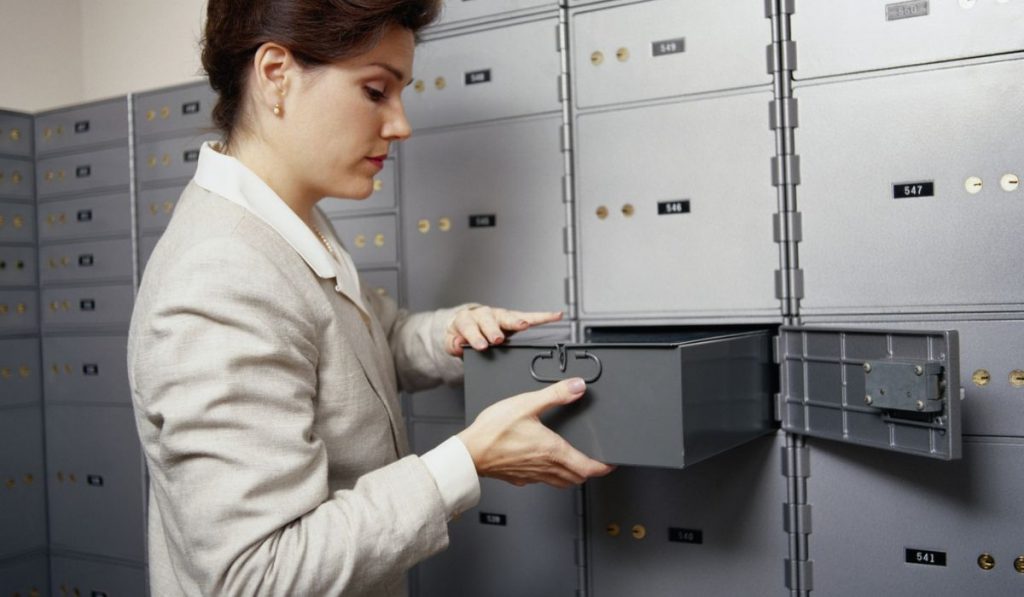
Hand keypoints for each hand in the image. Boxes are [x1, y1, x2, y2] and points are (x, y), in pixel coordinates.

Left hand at [445, 305, 562, 356]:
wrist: (465, 327)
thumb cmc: (461, 335)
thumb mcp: (452, 343)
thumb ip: (453, 345)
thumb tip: (458, 345)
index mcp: (467, 320)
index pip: (469, 326)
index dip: (475, 336)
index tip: (481, 345)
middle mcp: (484, 314)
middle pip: (489, 320)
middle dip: (494, 329)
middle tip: (498, 338)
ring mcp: (499, 315)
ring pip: (508, 317)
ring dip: (517, 321)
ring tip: (524, 325)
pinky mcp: (513, 318)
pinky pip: (529, 317)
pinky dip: (543, 317)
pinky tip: (556, 316)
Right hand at [457, 378, 614, 488]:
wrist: (469, 453)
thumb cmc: (493, 431)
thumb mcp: (526, 404)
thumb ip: (555, 395)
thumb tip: (577, 387)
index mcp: (552, 451)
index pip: (588, 467)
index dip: (603, 467)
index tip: (610, 462)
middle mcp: (545, 467)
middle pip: (577, 478)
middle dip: (589, 470)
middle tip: (596, 462)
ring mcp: (532, 475)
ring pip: (561, 482)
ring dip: (572, 475)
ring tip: (575, 464)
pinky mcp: (519, 478)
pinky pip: (542, 481)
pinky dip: (552, 475)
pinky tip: (544, 464)